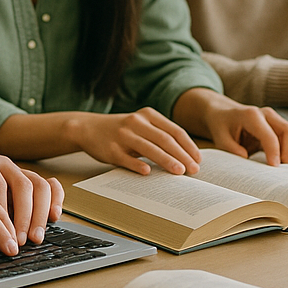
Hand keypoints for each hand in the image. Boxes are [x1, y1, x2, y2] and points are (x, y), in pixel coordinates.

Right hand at [64, 108, 201, 175]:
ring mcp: (121, 135)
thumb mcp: (141, 124)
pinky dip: (137, 165)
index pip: (174, 131)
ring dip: (166, 160)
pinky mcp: (110, 149)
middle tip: (194, 171)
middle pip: (164, 140)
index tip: (199, 160)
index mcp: (147, 115)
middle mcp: (135, 122)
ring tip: (180, 172)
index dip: (189, 146)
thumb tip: (188, 156)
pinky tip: (148, 172)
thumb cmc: (122, 130)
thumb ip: (160, 134)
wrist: (87, 128)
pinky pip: (126, 158)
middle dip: (182, 156)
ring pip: (148, 148)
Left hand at [173, 88, 287, 164]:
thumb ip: (231, 148)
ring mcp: (272, 118)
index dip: (274, 152)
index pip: (269, 136)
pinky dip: (287, 149)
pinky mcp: (275, 125)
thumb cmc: (220, 125)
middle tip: (284, 168)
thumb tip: (246, 158)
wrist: (220, 113)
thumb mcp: (220, 137)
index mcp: (251, 115)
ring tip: (282, 166)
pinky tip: (279, 160)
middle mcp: (265, 114)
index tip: (273, 166)